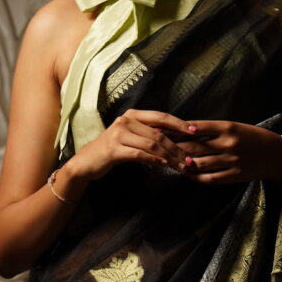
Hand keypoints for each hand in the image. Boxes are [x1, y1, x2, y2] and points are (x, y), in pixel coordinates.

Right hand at [67, 109, 192, 181]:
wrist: (87, 162)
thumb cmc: (112, 150)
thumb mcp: (131, 137)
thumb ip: (148, 134)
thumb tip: (174, 137)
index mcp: (132, 115)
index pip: (161, 117)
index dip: (179, 123)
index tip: (195, 131)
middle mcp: (125, 121)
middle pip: (159, 133)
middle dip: (177, 147)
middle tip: (190, 159)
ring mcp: (119, 134)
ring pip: (152, 144)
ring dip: (169, 156)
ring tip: (180, 165)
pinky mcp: (114, 149)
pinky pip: (140, 154)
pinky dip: (154, 159)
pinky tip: (164, 164)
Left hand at [161, 119, 281, 183]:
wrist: (276, 154)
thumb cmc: (251, 137)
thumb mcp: (234, 127)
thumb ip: (212, 129)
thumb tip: (185, 129)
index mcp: (228, 127)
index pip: (195, 128)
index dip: (175, 130)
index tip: (160, 130)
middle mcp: (228, 144)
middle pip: (193, 147)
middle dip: (173, 147)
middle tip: (157, 148)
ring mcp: (231, 161)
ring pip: (198, 164)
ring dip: (181, 164)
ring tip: (168, 162)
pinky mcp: (234, 176)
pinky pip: (209, 178)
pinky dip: (194, 176)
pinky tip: (186, 173)